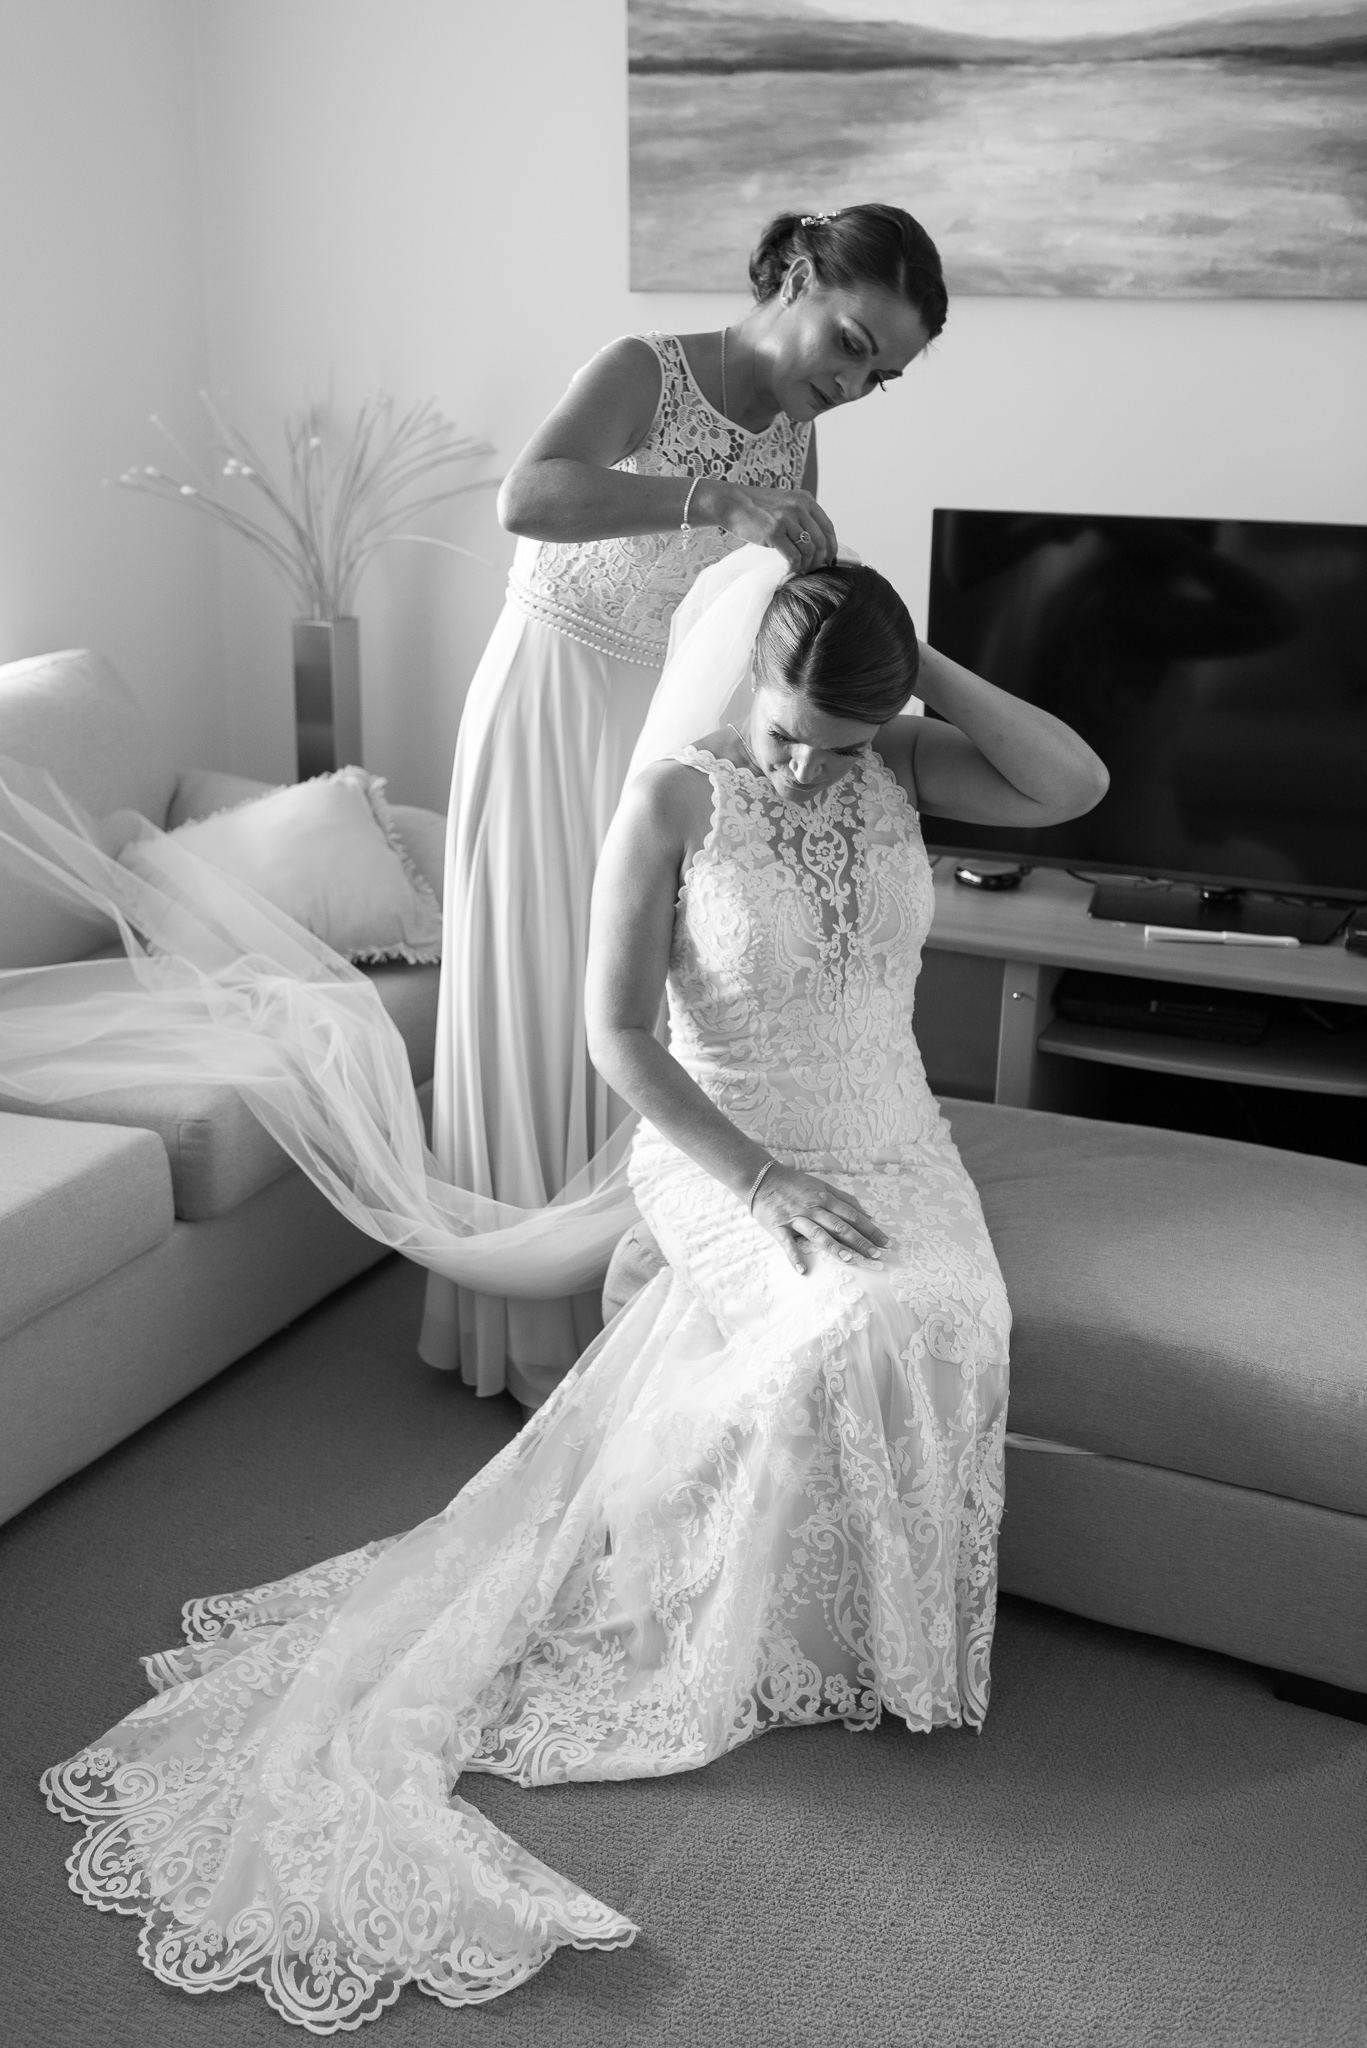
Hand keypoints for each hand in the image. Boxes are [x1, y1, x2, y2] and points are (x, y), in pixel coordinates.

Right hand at [702, 482, 837, 573]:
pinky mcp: (774, 532)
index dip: (832, 547)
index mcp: (805, 500)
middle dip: (819, 561)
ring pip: (809, 551)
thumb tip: (817, 544)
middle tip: (811, 570)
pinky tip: (787, 571)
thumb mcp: (784, 504)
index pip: (828, 527)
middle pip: (821, 542)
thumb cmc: (756, 508)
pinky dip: (793, 568)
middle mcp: (799, 507)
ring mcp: (787, 519)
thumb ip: (801, 517)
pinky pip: (793, 557)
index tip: (829, 561)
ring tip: (798, 570)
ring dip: (806, 566)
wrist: (731, 503)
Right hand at [750, 1163, 889, 1274]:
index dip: (870, 1229)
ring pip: (817, 1232)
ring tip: (847, 1259)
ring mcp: (796, 1218)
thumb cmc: (795, 1184)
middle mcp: (813, 1208)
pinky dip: (794, 1256)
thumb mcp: (822, 1186)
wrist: (762, 1179)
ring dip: (832, 1246)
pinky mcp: (778, 1227)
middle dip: (858, 1241)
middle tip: (875, 1255)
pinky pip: (787, 1243)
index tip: (885, 1242)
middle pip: (839, 1225)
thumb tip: (867, 1213)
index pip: (853, 1215)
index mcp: (825, 1198)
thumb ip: (844, 1199)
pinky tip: (802, 1270)